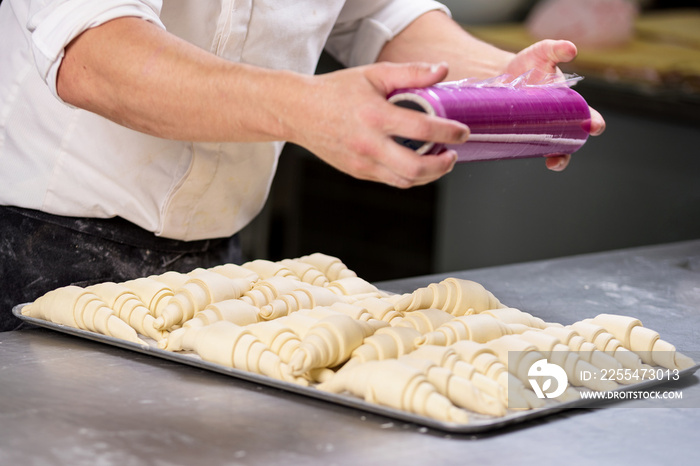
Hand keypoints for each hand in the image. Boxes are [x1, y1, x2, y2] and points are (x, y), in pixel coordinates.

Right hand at [288, 62, 469, 187]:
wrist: (299, 112)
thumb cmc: (335, 91)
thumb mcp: (373, 74)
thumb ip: (410, 73)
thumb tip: (442, 70)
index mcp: (375, 116)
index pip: (422, 130)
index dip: (449, 133)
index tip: (462, 132)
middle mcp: (368, 144)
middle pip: (415, 168)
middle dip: (442, 165)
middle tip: (452, 155)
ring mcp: (362, 162)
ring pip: (404, 181)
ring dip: (428, 175)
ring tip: (438, 161)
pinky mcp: (358, 172)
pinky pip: (390, 180)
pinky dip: (409, 175)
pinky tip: (416, 163)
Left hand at [503, 39, 605, 170]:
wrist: (503, 73)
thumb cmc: (529, 63)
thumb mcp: (543, 52)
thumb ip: (556, 49)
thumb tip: (571, 49)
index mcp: (570, 102)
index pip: (588, 116)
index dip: (593, 123)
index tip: (594, 126)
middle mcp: (559, 119)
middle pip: (573, 138)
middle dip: (575, 145)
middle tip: (569, 149)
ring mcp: (542, 129)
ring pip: (555, 149)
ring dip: (558, 159)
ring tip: (553, 162)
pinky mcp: (524, 134)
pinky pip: (531, 148)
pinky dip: (532, 153)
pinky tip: (526, 154)